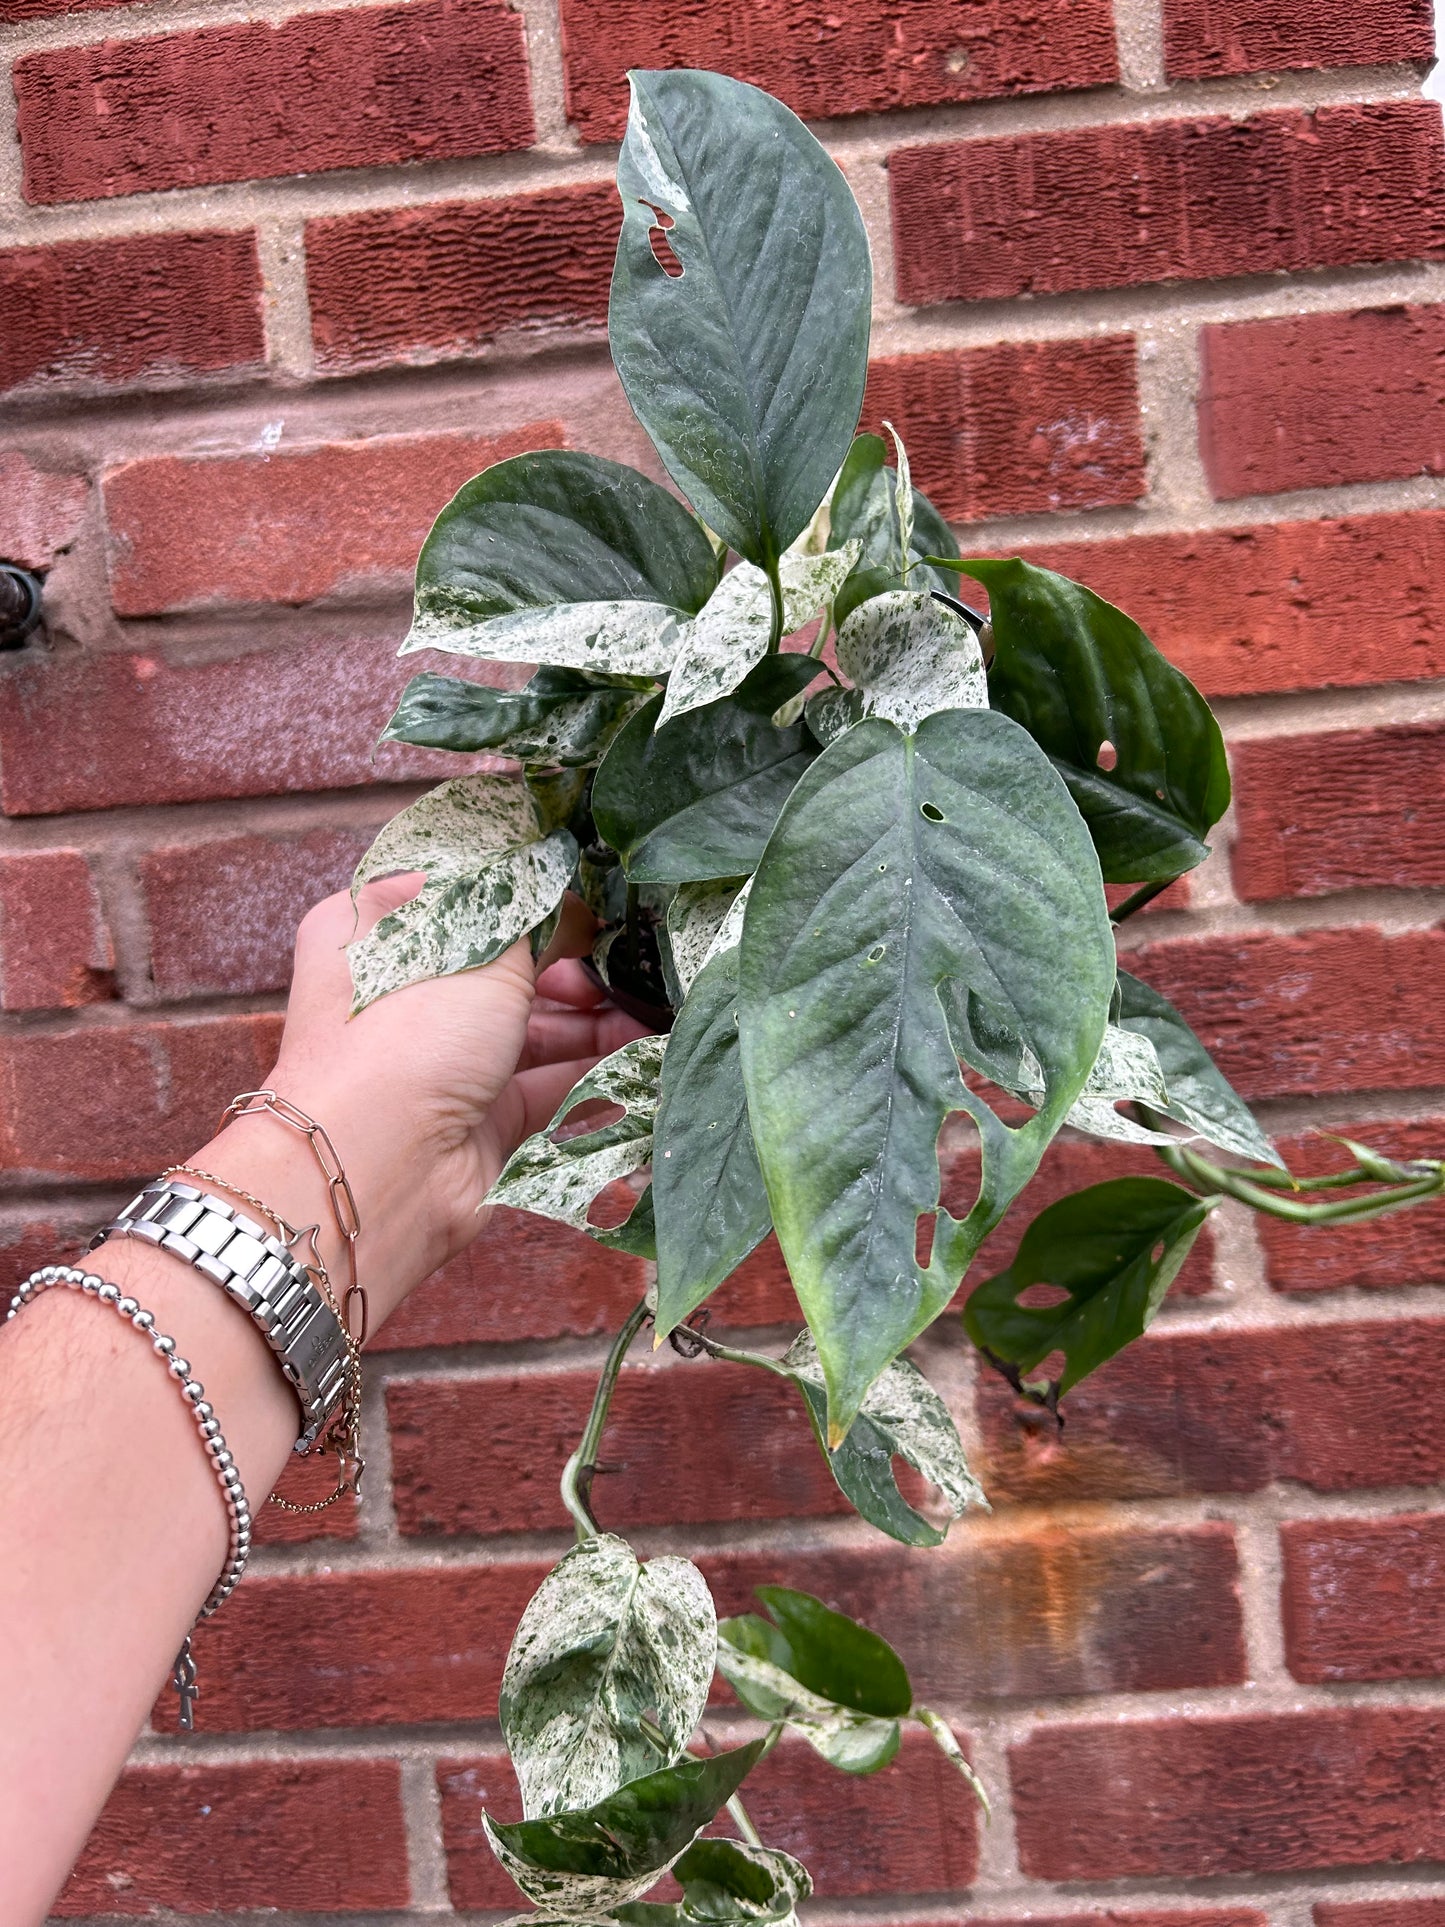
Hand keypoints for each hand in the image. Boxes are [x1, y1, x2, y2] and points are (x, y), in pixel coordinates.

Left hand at [196, 875, 646, 1332]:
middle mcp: (401, 997)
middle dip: (571, 961)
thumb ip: (529, 916)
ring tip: (651, 1007)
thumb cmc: (409, 1031)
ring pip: (530, 1028)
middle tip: (624, 956)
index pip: (453, 895)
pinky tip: (641, 1052)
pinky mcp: (478, 1121)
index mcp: (373, 934)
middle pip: (500, 966)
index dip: (519, 890)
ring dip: (592, 1018)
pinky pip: (545, 1087)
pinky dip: (592, 1071)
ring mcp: (439, 1063)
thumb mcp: (478, 946)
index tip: (583, 886)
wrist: (379, 1166)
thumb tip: (566, 896)